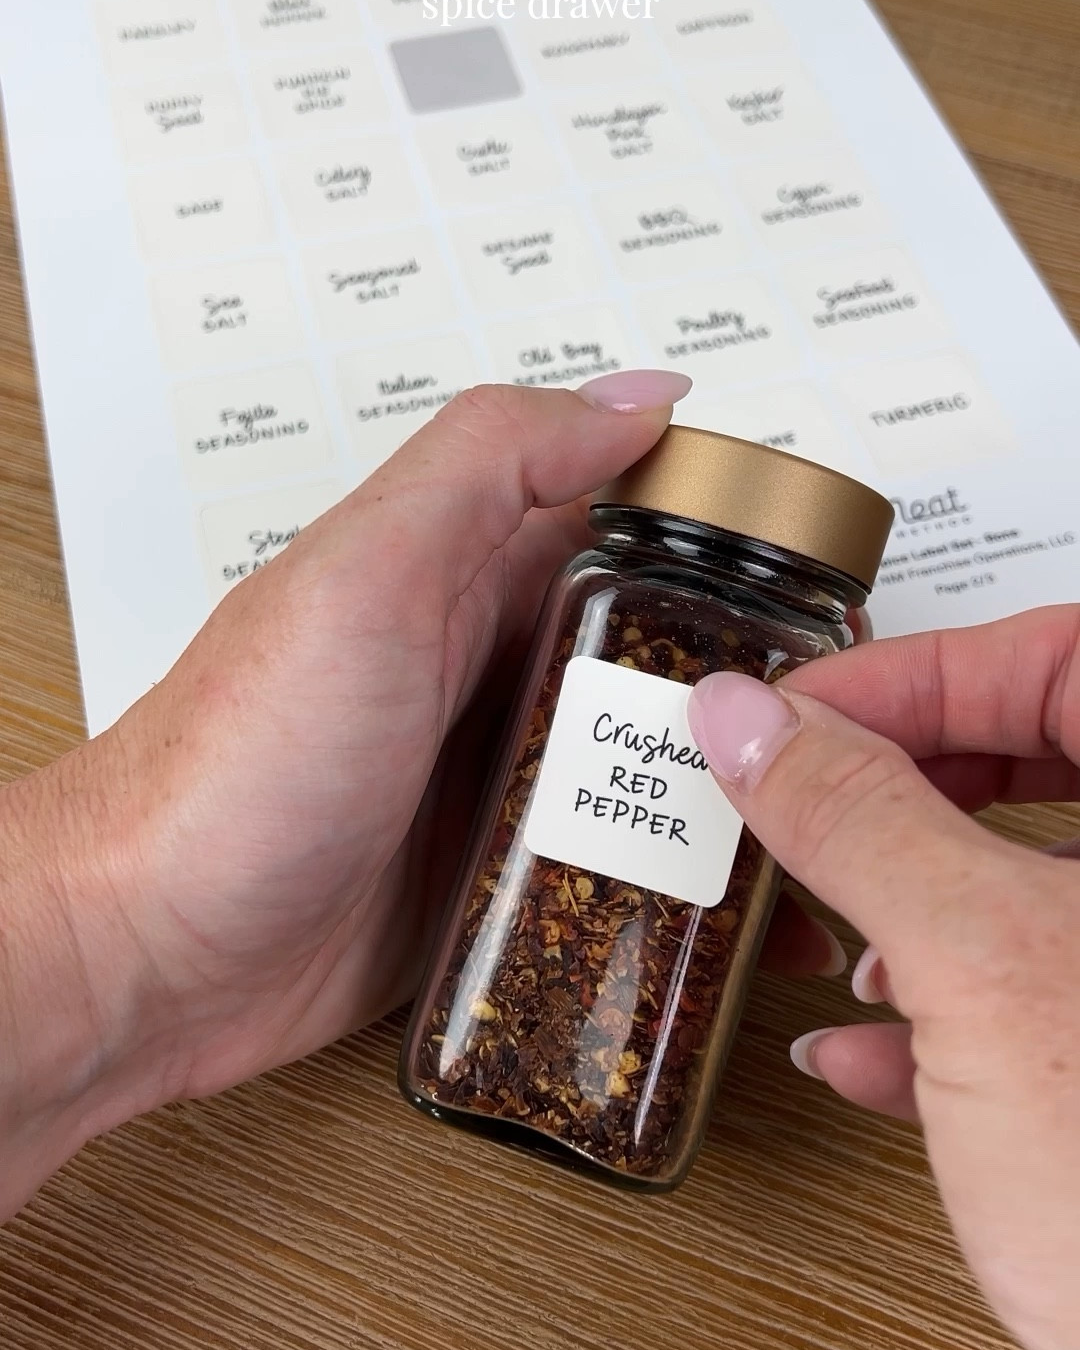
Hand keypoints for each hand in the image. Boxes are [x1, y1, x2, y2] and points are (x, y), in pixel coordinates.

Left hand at [0, 370, 842, 1218]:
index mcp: (465, 576)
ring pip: (647, 765)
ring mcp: (493, 783)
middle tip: (849, 728)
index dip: (730, 540)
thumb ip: (489, 464)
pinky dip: (670, 879)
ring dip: (725, 788)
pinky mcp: (495, 884)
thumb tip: (638, 396)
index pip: (630, 522)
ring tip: (820, 828)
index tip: (822, 585)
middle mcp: (488, 671)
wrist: (143, 953)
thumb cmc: (232, 766)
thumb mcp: (366, 578)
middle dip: (754, 681)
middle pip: (660, 651)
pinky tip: (733, 912)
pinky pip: (607, 867)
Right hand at [687, 609, 1079, 1349]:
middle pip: (1049, 764)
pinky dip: (950, 1015)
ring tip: (826, 941)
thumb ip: (860, 819)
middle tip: (805, 803)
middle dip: (906, 793)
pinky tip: (867, 1055)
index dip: (916, 672)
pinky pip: (1047, 1004)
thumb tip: (753, 720)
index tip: (797, 710)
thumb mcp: (980, 970)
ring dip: (915, 906)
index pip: (1064, 657)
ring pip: (1041, 886)